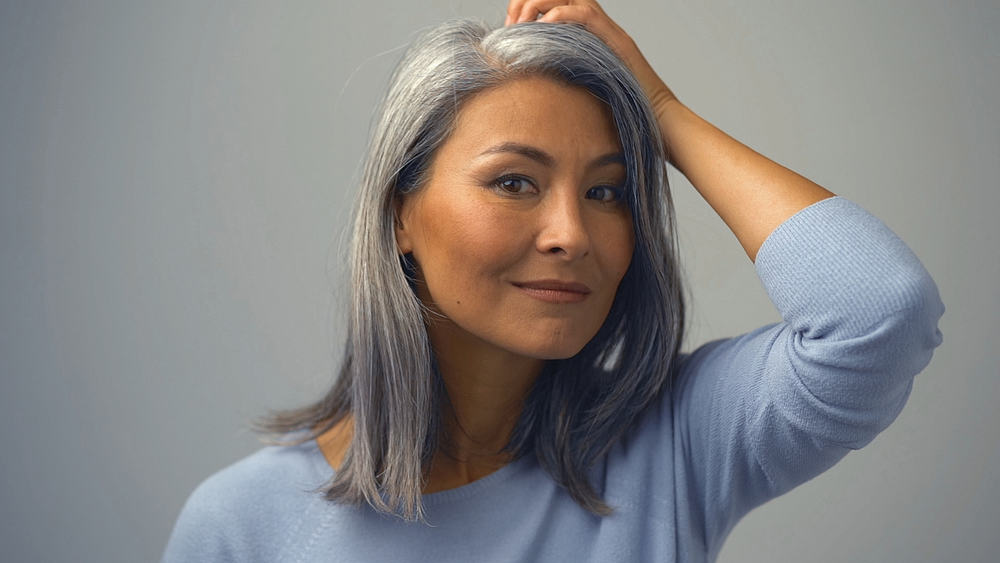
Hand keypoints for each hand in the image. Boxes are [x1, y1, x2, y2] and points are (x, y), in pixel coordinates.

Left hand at [504, 0, 676, 112]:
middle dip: (527, 2)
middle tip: (509, 25)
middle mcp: (598, 28)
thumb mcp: (577, 93)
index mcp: (587, 36)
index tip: (508, 28)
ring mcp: (609, 32)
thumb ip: (558, 81)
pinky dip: (560, 16)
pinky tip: (542, 29)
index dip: (527, 8)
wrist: (657, 123)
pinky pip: (585, 15)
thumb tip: (523, 86)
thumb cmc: (620, 115)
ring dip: (539, 4)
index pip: (554, 4)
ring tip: (520, 25)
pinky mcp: (617, 41)